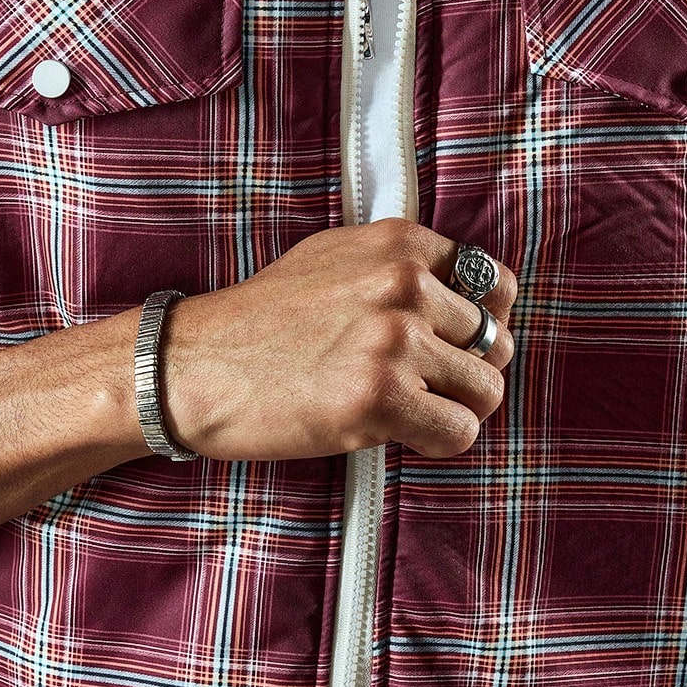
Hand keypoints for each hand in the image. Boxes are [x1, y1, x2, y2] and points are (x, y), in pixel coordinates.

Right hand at [158, 217, 517, 461]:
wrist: (191, 365)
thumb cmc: (259, 322)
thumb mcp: (333, 259)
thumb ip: (400, 267)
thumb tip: (474, 297)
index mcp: (398, 244)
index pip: (496, 285)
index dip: (477, 327)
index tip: (447, 348)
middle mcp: (403, 284)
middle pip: (495, 344)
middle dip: (465, 374)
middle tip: (420, 390)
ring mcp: (393, 340)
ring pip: (486, 391)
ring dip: (453, 411)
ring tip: (406, 413)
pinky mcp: (379, 398)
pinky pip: (458, 432)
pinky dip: (438, 443)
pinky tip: (397, 435)